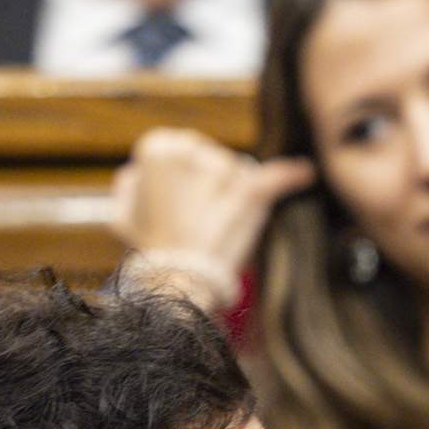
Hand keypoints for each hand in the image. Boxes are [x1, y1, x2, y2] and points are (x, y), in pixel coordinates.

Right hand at [110, 127, 317, 284]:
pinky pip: (274, 177)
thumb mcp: (123, 212)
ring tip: (214, 228)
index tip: (180, 204)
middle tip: (197, 221)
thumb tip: (139, 173)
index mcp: (157, 148)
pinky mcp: (248, 193)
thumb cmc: (148, 249)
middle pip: (214, 159)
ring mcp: (221, 168)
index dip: (183, 179)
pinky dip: (290, 174)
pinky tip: (305, 172)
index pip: (182, 148)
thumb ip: (133, 184)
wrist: (175, 281)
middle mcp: (190, 148)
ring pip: (239, 174)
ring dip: (232, 198)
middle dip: (211, 187)